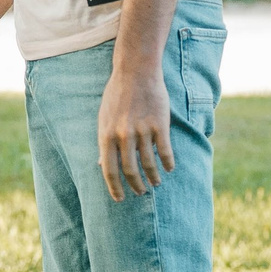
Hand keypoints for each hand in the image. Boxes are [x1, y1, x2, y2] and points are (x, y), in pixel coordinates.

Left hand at [96, 64, 173, 200]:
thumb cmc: (117, 97)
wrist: (135, 73)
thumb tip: (101, 165)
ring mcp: (142, 130)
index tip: (120, 199)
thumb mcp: (103, 119)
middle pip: (130, 171)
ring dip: (153, 177)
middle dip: (136, 186)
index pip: (109, 170)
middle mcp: (123, 136)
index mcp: (106, 136)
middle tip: (141, 193)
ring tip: (156, 183)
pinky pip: (165, 150)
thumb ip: (105, 143)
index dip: (115, 188)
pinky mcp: (159, 124)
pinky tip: (169, 168)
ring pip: (149, 163)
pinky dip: (168, 163)